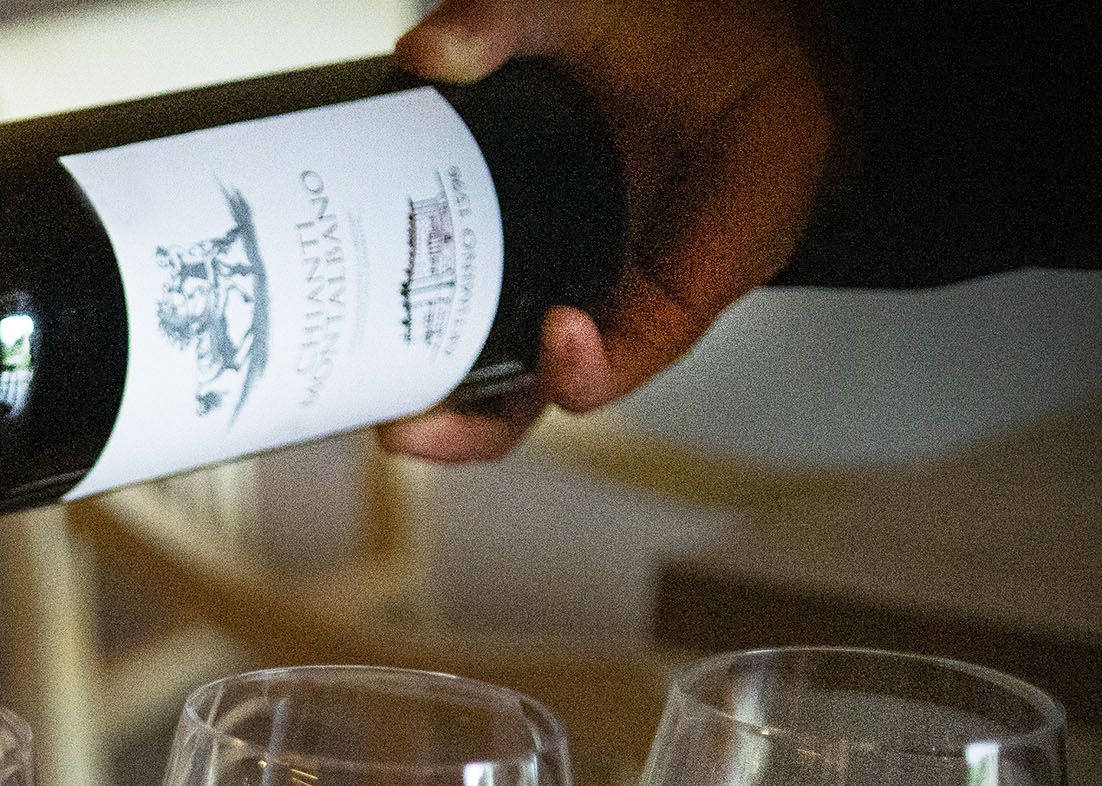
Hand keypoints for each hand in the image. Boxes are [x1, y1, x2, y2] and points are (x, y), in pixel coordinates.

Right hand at [379, 0, 833, 462]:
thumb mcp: (559, 19)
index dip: (369, 339)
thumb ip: (493, 22)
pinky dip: (577, 367)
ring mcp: (600, 303)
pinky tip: (557, 334)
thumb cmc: (675, 38)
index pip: (418, 302)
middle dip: (410, 422)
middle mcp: (540, 278)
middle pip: (462, 382)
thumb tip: (422, 50)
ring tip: (419, 424)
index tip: (319, 341)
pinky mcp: (668, 313)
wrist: (782, 43)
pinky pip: (612, 372)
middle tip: (364, 418)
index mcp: (495, 223)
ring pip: (524, 401)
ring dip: (469, 428)